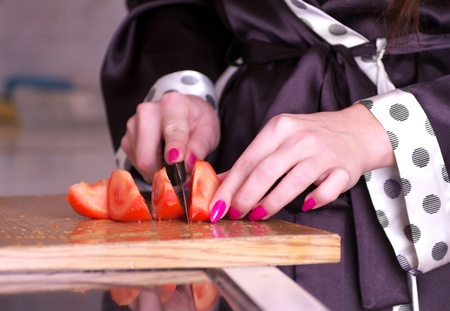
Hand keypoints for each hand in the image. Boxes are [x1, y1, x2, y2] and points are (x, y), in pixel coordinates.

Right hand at [120, 92, 219, 182]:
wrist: (186, 112)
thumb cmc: (197, 121)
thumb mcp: (209, 131)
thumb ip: (200, 146)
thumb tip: (188, 163)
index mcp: (172, 105)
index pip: (171, 132)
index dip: (175, 153)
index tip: (178, 163)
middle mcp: (147, 111)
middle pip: (147, 156)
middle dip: (164, 171)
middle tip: (180, 173)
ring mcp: (133, 125)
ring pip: (141, 163)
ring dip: (158, 169)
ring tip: (172, 161)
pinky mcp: (127, 139)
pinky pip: (136, 164)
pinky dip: (151, 167)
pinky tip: (161, 157)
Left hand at [208, 103, 394, 221]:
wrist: (356, 131)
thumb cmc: (310, 137)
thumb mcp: (278, 139)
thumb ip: (251, 159)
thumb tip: (222, 182)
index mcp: (279, 128)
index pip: (248, 160)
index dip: (230, 186)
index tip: (216, 206)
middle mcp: (300, 138)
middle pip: (266, 171)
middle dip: (246, 196)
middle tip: (234, 214)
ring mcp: (323, 153)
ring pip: (293, 181)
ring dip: (272, 202)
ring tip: (258, 215)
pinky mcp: (344, 169)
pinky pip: (327, 190)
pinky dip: (314, 200)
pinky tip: (304, 206)